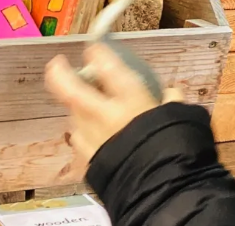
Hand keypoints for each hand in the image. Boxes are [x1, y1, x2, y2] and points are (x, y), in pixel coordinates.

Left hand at [45, 43, 183, 163]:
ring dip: (76, 105)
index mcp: (130, 98)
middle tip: (56, 63)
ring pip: (74, 113)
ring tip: (82, 101)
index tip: (94, 47)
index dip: (98, 53)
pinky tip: (89, 130)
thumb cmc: (170, 147)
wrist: (159, 186)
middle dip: (60, 73)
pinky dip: (82, 130)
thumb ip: (171, 101)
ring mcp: (93, 137)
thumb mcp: (177, 118)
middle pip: (72, 88)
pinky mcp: (89, 157)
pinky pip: (80, 137)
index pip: (109, 67)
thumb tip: (172, 93)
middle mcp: (105, 114)